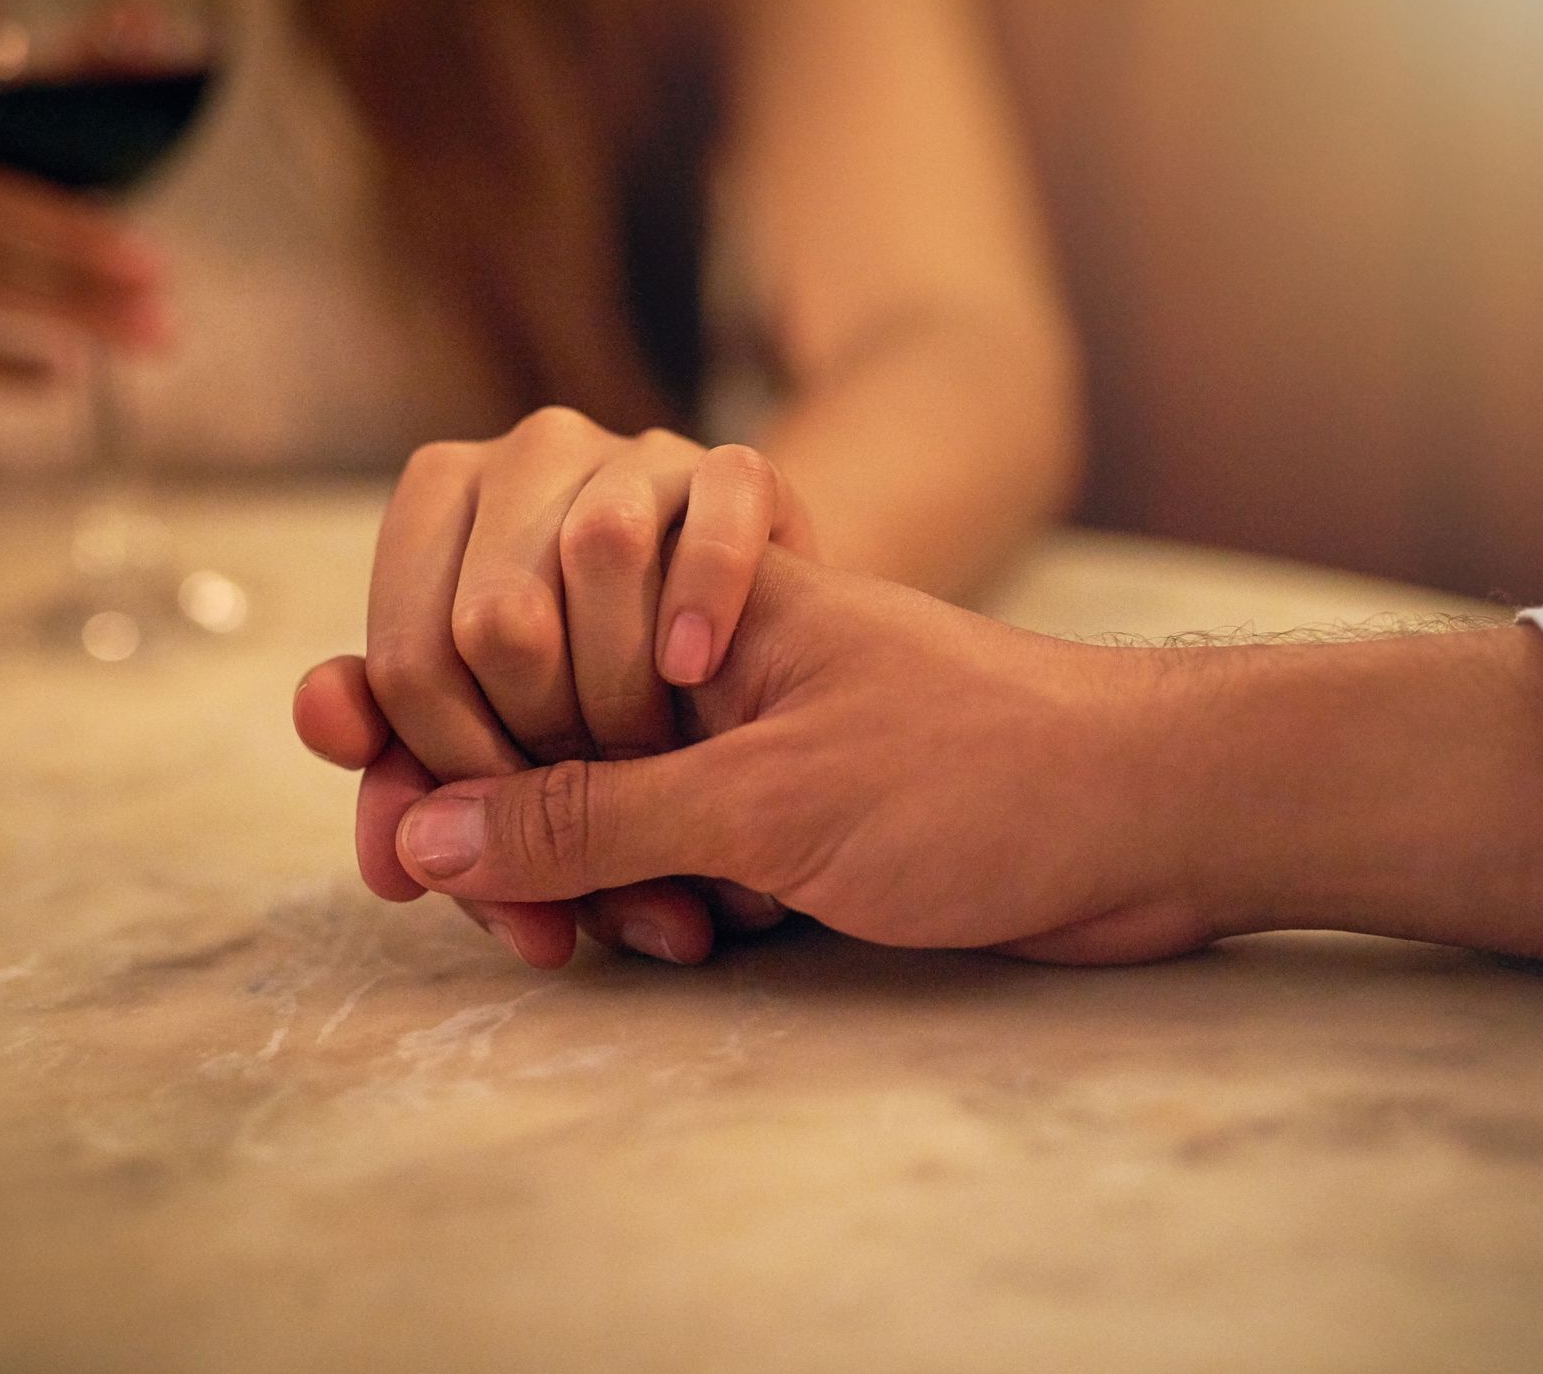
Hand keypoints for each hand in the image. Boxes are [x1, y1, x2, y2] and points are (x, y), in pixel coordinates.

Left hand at [295, 407, 817, 967]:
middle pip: (494, 616)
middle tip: (586, 823)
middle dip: (539, 751)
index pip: (407, 662)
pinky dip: (707, 593)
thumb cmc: (620, 726)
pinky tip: (698, 667)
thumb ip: (421, 769)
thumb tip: (346, 770)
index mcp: (439, 507)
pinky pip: (720, 512)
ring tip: (652, 763)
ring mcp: (637, 453)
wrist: (782, 681)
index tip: (501, 852)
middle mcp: (528, 456)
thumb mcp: (510, 757)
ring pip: (600, 550)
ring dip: (626, 688)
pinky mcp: (736, 466)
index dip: (448, 779)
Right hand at [370, 551, 1542, 970]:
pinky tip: (682, 943)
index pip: (504, 645)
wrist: (1152, 816)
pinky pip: (676, 850)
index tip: (390, 831)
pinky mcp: (787, 805)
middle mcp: (705, 657)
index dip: (431, 737)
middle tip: (524, 930)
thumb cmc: (973, 772)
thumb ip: (590, 814)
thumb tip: (426, 833)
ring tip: (637, 943)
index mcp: (691, 599)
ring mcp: (745, 732)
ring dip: (595, 885)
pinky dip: (665, 900)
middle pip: (538, 734)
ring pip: (604, 806)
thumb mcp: (762, 800)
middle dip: (509, 835)